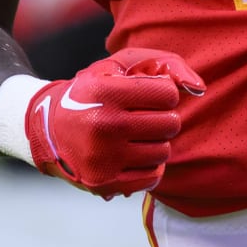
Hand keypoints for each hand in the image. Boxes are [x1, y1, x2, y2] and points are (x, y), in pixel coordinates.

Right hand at [24, 47, 205, 197]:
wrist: (47, 128)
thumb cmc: (92, 92)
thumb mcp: (117, 66)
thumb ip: (161, 64)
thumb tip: (198, 86)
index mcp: (106, 92)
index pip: (167, 94)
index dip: (164, 93)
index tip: (151, 95)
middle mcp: (104, 125)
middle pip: (169, 124)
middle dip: (163, 118)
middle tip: (146, 116)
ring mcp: (104, 157)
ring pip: (163, 151)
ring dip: (156, 142)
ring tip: (137, 135)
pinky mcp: (105, 183)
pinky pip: (152, 177)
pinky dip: (150, 165)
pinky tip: (134, 154)